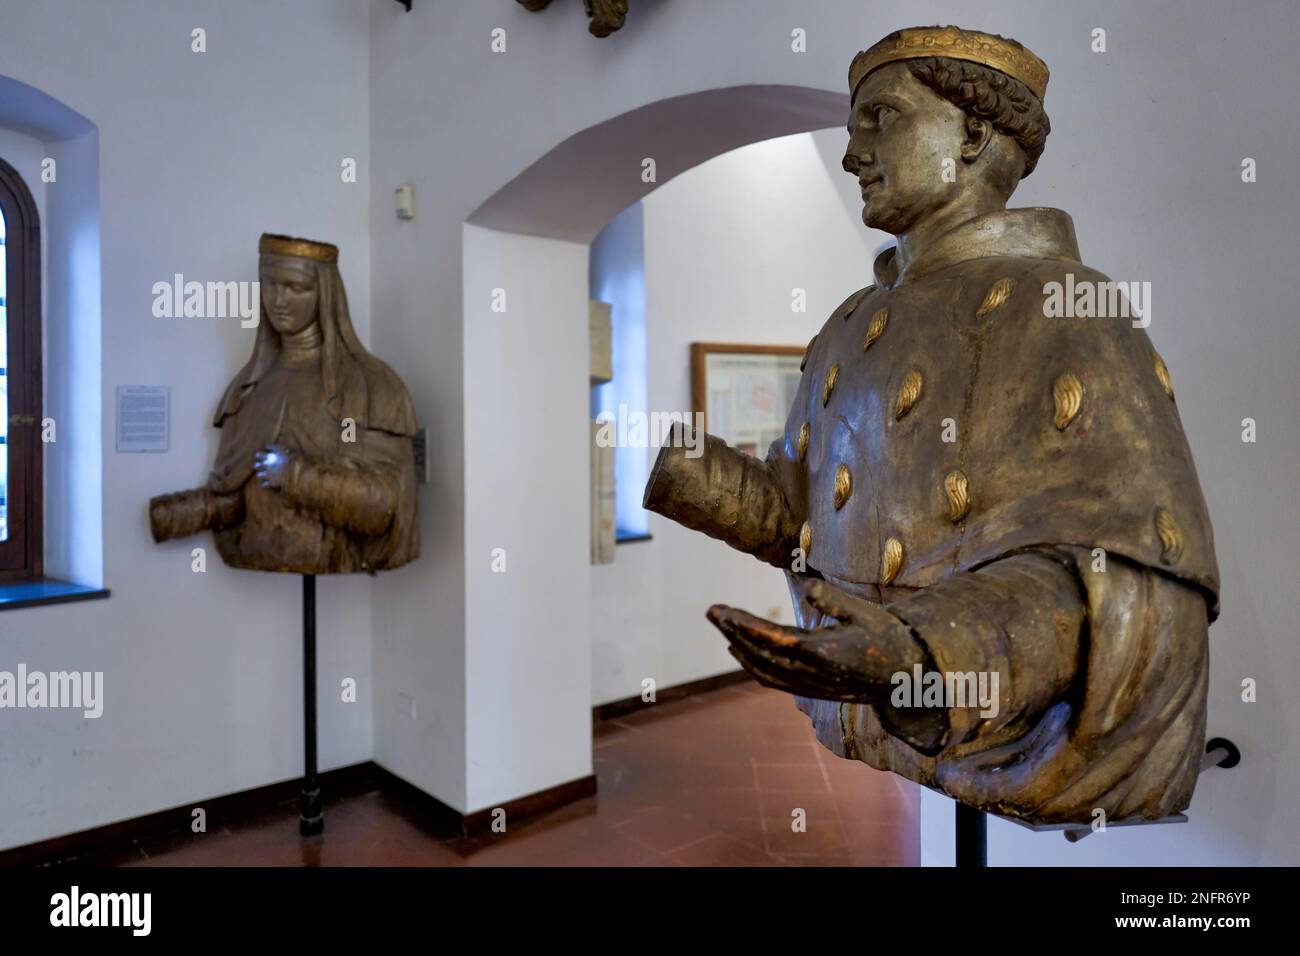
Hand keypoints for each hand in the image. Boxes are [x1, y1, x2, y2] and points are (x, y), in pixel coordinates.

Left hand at [253, 444, 291, 489]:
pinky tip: (263, 484)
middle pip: (258, 466)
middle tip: (258, 466)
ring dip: (260, 474)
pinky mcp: (272, 483)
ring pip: (259, 475)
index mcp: (270, 457)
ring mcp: (269, 474)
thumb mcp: (284, 450)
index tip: (258, 456)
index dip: (259, 456)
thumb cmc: (291, 459)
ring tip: (260, 475)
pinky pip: (263, 484)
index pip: (260, 455)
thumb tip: (266, 445)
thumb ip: (274, 447)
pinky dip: (263, 484)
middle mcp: (267, 466)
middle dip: (258, 466)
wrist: (296, 471)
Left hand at [706, 579, 923, 702]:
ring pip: (763, 670)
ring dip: (738, 647)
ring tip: (721, 623)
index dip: (746, 626)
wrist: (906, 677)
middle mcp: (813, 675)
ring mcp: (810, 685)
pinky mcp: (811, 689)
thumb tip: (808, 589)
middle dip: (733, 631)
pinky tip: (738, 649)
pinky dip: (751, 664)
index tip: (723, 611)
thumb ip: (836, 601)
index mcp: (825, 654)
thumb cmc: (888, 636)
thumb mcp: (867, 612)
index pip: (774, 640)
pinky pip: (773, 679)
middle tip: (712, 610)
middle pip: (761, 654)